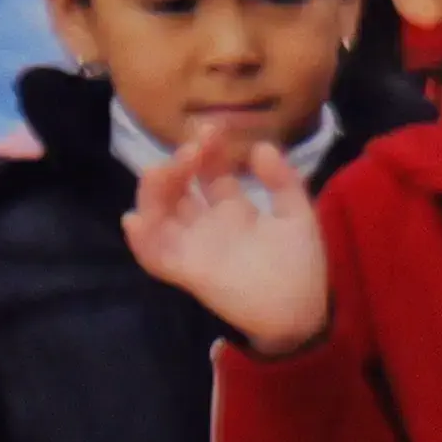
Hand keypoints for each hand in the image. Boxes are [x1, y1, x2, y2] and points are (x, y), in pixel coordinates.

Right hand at [124, 122, 329, 353]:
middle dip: (179, 163)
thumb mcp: (297, 214)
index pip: (209, 172)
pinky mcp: (188, 272)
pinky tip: (136, 219)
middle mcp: (208, 226)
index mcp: (232, 210)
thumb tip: (261, 146)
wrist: (305, 313)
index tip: (213, 129)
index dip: (208, 150)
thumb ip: (282, 181)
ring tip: (162, 169)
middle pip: (178, 189)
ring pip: (159, 216)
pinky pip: (155, 257)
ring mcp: (195, 248)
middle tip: (192, 146)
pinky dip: (141, 241)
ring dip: (154, 192)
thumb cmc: (302, 267)